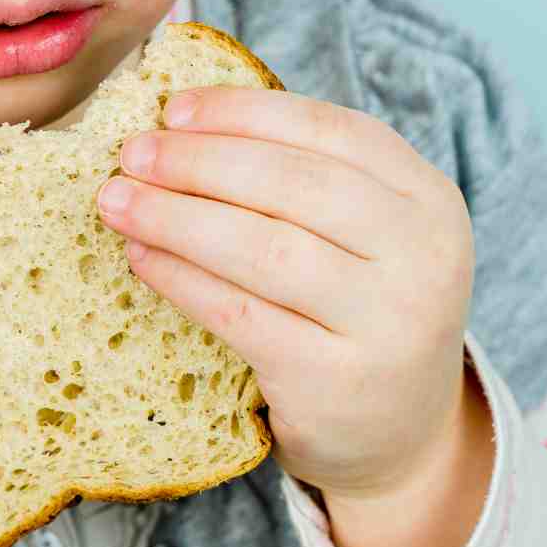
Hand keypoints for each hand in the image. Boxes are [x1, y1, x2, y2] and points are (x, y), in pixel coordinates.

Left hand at [97, 87, 493, 546]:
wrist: (401, 437)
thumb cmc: (361, 319)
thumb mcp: (368, 241)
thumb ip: (308, 184)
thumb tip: (186, 127)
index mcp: (428, 200)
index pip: (333, 132)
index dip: (246, 113)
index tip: (174, 109)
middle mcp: (422, 256)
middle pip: (296, 184)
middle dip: (200, 161)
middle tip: (132, 154)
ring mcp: (386, 321)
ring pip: (264, 248)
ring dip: (177, 217)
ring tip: (118, 202)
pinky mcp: (335, 379)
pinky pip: (240, 313)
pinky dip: (182, 279)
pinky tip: (142, 260)